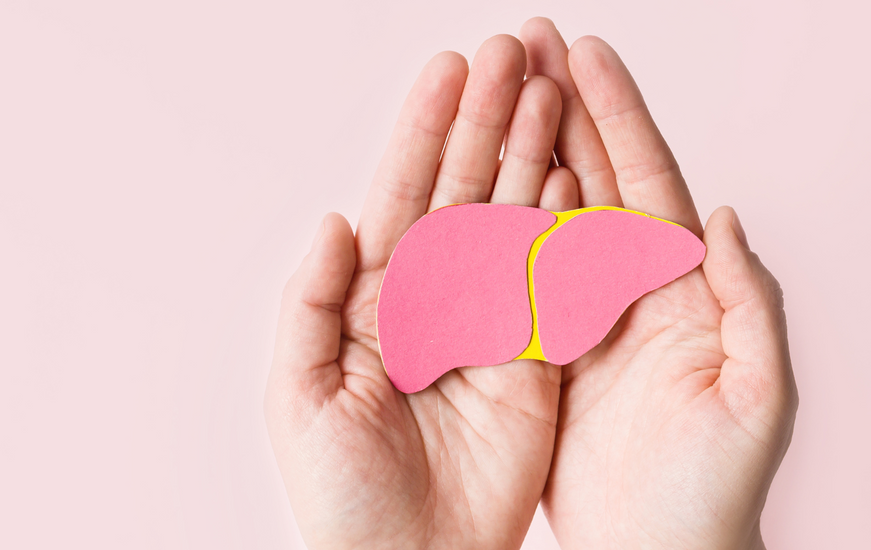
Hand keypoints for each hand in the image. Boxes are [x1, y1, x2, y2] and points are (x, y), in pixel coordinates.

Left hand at [265, 35, 578, 549]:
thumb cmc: (339, 492)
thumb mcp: (300, 393)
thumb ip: (313, 302)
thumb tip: (335, 219)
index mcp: (375, 298)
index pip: (404, 194)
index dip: (425, 130)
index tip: (450, 69)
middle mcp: (435, 298)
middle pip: (465, 190)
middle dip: (488, 120)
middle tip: (514, 51)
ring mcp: (489, 322)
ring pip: (514, 220)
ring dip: (531, 155)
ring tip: (550, 92)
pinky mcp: (534, 356)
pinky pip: (551, 281)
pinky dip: (564, 228)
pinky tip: (570, 177)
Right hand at [517, 18, 797, 549]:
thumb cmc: (723, 489)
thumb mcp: (760, 393)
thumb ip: (750, 300)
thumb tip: (725, 216)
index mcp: (684, 288)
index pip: (650, 181)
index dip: (619, 115)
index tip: (586, 54)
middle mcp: (632, 291)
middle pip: (595, 178)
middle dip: (562, 108)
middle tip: (526, 44)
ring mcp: (583, 319)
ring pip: (548, 216)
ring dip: (524, 151)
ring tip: (494, 92)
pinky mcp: (543, 357)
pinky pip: (514, 280)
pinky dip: (494, 229)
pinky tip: (471, 187)